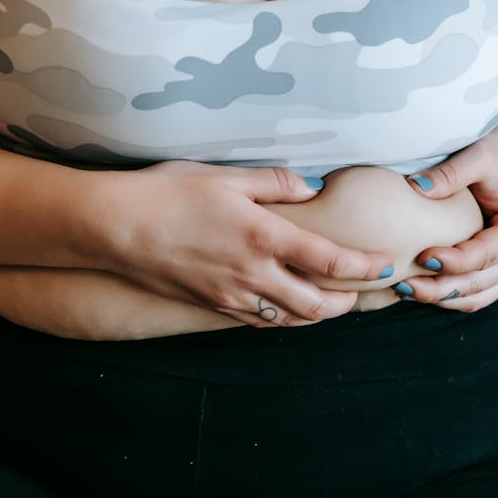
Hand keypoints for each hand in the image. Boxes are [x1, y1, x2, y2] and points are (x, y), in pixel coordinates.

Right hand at [97, 162, 393, 328]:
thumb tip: (311, 187)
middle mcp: (253, 273)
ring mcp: (231, 295)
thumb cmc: (167, 193)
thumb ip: (275, 182)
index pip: (329, 261)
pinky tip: (286, 306)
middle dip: (346, 302)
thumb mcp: (226, 176)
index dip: (364, 266)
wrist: (114, 227)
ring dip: (316, 314)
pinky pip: (258, 321)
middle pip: (316, 304)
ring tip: (330, 302)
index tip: (384, 263)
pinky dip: (282, 317)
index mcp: (263, 236)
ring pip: (288, 319)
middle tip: (361, 290)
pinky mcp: (211, 305)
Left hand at [399, 134, 497, 311]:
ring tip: (403, 290)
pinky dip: (445, 297)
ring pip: (474, 298)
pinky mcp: (497, 278)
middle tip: (403, 284)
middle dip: (439, 288)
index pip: (485, 255)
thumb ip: (451, 173)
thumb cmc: (495, 157)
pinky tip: (416, 289)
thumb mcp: (478, 156)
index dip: (454, 262)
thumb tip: (417, 188)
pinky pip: (471, 297)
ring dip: (439, 298)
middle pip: (478, 284)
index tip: (421, 256)